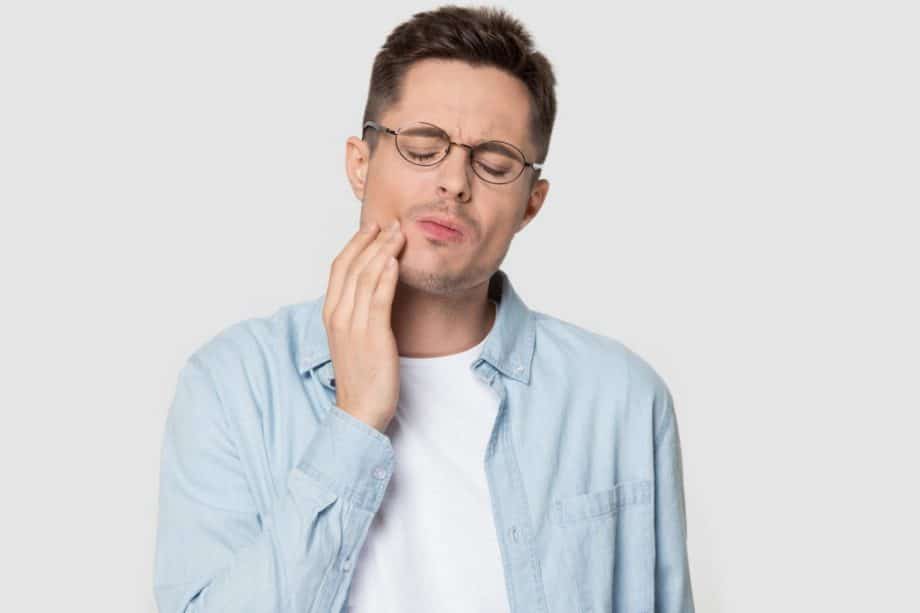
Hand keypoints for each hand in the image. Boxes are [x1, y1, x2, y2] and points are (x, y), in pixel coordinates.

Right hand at [322, 218, 404, 432]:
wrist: (360, 410)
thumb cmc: (362, 376)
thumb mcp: (355, 338)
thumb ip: (358, 314)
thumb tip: (373, 292)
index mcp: (331, 314)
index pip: (339, 268)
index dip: (355, 244)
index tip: (372, 228)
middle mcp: (338, 316)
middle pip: (352, 266)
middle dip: (371, 241)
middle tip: (390, 222)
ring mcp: (353, 325)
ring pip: (365, 277)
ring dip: (383, 251)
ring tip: (398, 233)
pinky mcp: (372, 336)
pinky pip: (378, 298)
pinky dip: (387, 275)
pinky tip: (396, 260)